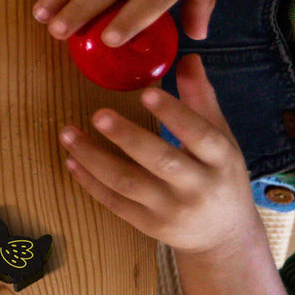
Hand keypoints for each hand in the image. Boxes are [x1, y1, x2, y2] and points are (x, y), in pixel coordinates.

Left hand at [58, 55, 256, 254]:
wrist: (225, 236)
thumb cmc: (220, 176)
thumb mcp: (222, 138)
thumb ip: (201, 99)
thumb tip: (188, 58)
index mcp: (221, 159)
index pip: (200, 135)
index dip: (174, 114)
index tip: (146, 93)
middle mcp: (198, 187)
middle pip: (160, 161)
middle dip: (127, 137)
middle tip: (98, 114)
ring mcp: (171, 210)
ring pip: (128, 183)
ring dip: (94, 158)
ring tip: (69, 133)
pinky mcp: (149, 226)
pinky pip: (115, 202)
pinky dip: (91, 182)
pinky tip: (72, 160)